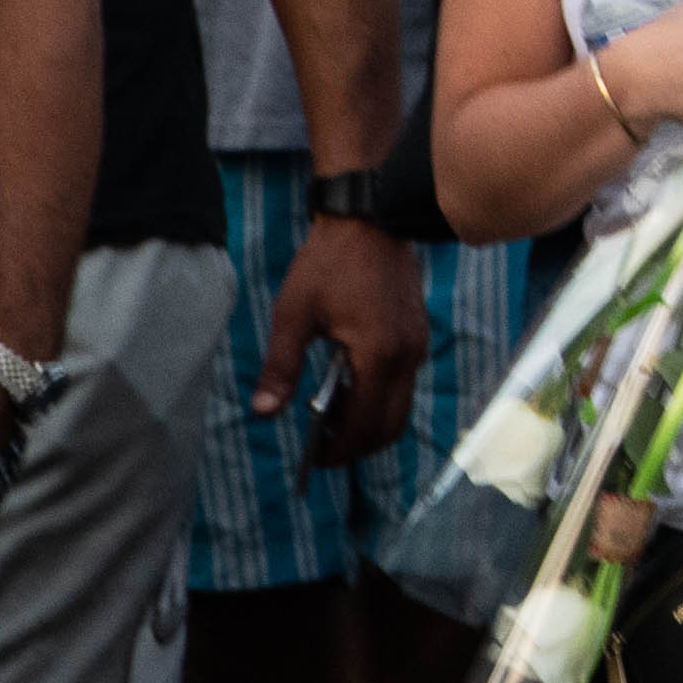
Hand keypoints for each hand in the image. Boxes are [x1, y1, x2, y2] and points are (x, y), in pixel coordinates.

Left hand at [268, 212, 433, 463]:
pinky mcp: (416, 336)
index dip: (342, 448)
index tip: (317, 461)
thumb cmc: (328, 265)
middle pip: (392, 424)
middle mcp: (407, 357)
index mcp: (378, 355)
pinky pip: (403, 383)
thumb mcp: (293, 315)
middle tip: (325, 452)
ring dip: (370, 423)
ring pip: (401, 406)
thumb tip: (264, 412)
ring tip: (332, 423)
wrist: (372, 221)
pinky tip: (348, 390)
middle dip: (360, 445)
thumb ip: (280, 367)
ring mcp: (417, 346)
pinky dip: (379, 399)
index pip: (366, 422)